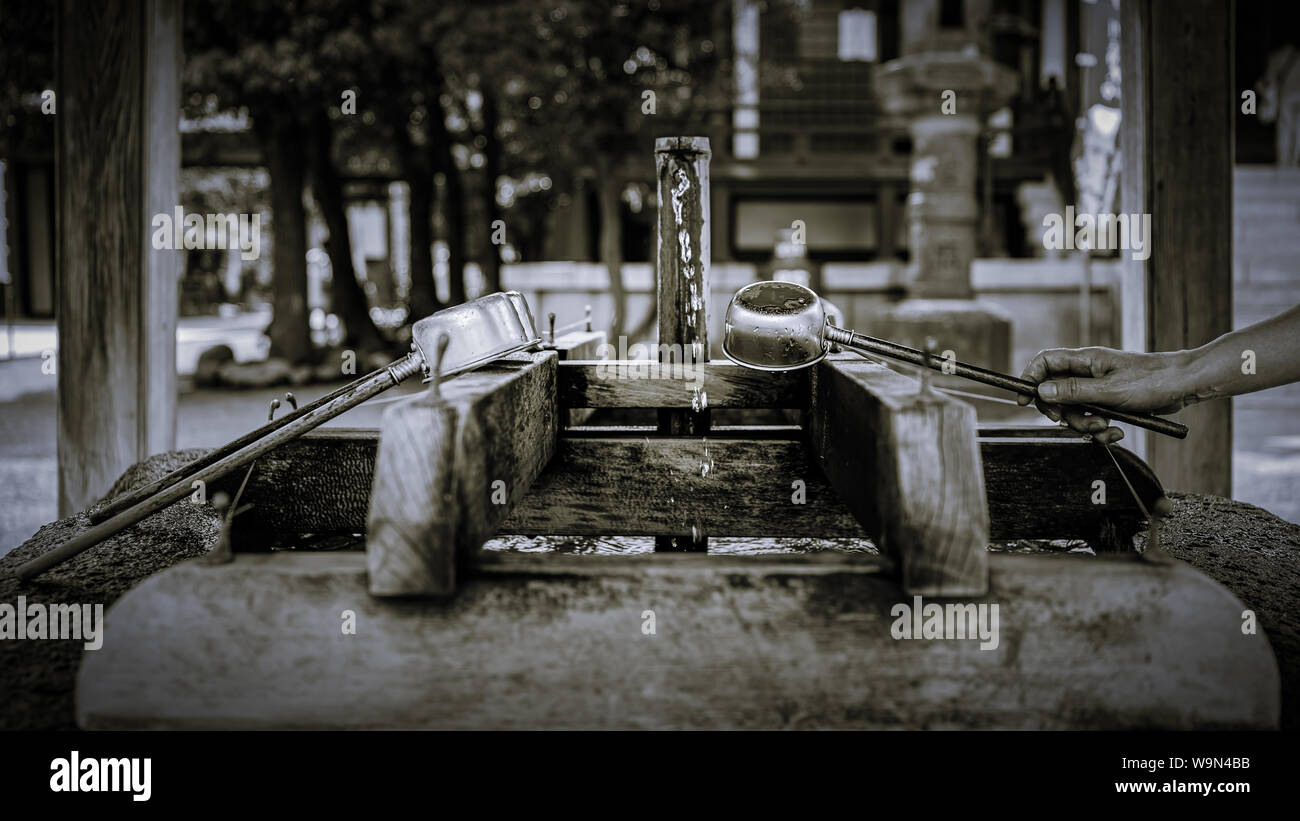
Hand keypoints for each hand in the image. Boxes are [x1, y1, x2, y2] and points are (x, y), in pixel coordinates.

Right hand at [1016, 347, 1192, 442]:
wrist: (1183, 387)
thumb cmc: (1151, 381)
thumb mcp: (1109, 390)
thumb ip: (1073, 392)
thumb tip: (1041, 391)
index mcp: (1085, 360)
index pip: (1045, 362)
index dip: (1030, 378)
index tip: (1024, 400)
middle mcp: (1087, 373)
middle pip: (1056, 392)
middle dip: (1062, 412)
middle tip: (1066, 421)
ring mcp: (1098, 388)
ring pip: (1074, 410)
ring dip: (1085, 425)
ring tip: (1105, 428)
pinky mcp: (1109, 403)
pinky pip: (1093, 418)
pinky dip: (1100, 430)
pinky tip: (1116, 432)